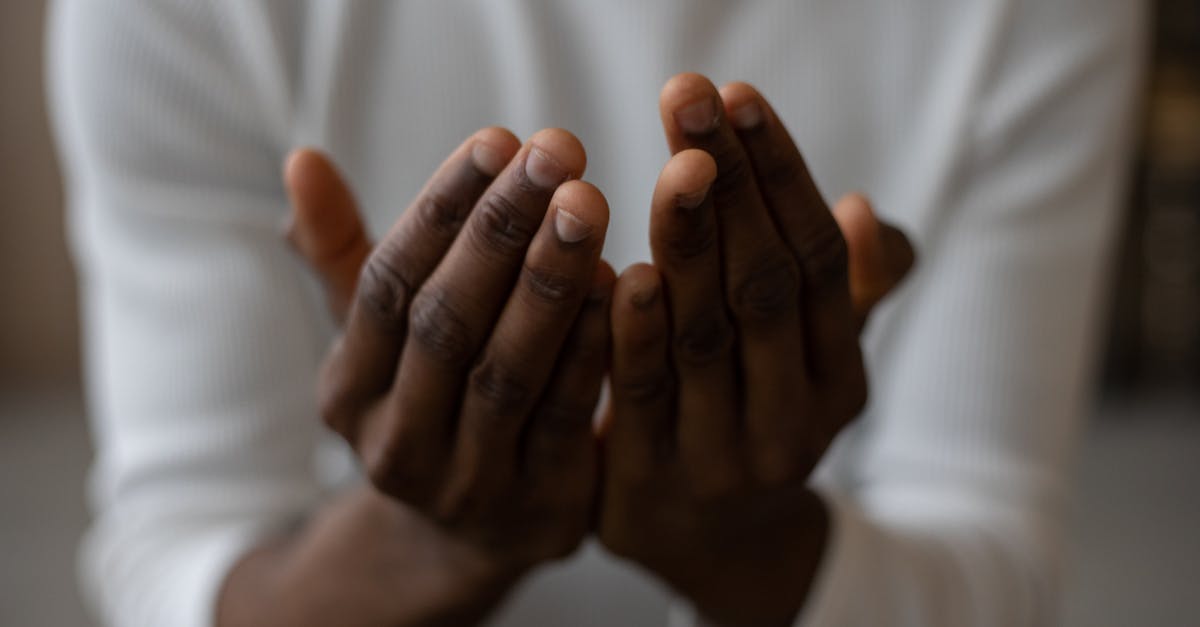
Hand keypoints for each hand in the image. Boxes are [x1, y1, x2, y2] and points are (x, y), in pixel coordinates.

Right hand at [288, 128, 612, 583]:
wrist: (459, 540)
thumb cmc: (426, 402)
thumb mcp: (377, 339)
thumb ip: (342, 253)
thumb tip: (300, 160)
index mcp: (349, 390)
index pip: (386, 285)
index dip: (440, 210)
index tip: (497, 138)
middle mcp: (396, 442)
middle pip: (446, 323)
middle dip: (501, 230)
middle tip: (557, 151)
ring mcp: (467, 483)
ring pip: (506, 371)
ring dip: (549, 281)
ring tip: (589, 202)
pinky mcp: (539, 507)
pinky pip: (567, 417)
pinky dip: (593, 348)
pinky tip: (623, 282)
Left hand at [598, 74, 913, 625]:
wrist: (715, 547)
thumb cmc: (758, 417)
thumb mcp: (814, 363)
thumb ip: (843, 292)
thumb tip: (863, 213)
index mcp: (838, 376)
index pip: (816, 261)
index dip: (780, 176)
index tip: (739, 97)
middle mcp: (792, 417)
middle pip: (764, 286)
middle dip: (729, 184)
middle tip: (690, 96)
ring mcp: (722, 455)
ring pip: (706, 336)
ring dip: (690, 243)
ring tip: (676, 164)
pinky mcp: (647, 481)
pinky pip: (640, 396)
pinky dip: (634, 332)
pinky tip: (621, 269)